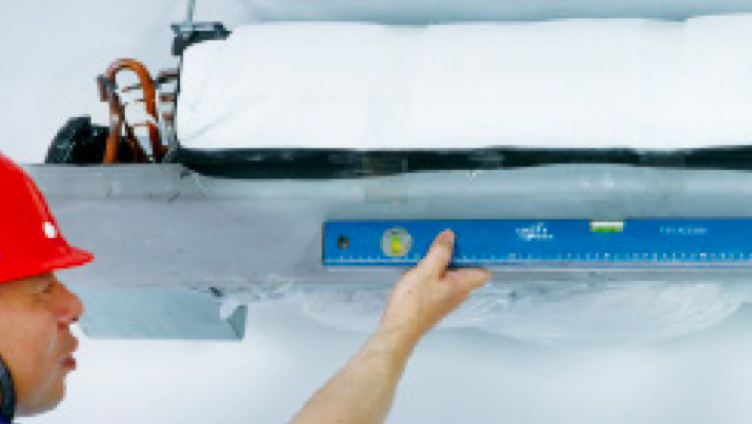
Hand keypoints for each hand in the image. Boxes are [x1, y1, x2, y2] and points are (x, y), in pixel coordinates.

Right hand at [376, 230, 491, 346]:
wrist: (397, 329)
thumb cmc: (412, 304)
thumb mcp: (425, 271)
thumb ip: (440, 253)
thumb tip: (450, 236)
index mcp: (461, 285)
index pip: (483, 271)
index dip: (479, 256)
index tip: (471, 241)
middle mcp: (457, 293)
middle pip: (464, 269)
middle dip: (455, 254)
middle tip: (443, 238)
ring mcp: (445, 297)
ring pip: (448, 274)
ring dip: (439, 261)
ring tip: (427, 248)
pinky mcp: (433, 300)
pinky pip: (437, 280)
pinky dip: (430, 271)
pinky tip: (416, 265)